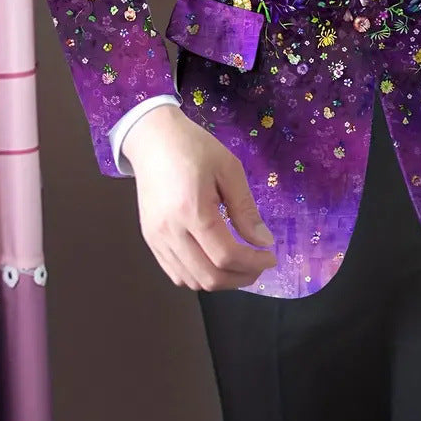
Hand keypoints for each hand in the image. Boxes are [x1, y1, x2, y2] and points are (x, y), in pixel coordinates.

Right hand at [122, 104, 276, 290]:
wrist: (153, 139)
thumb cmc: (194, 148)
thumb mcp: (229, 169)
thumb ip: (245, 209)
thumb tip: (263, 242)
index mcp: (192, 210)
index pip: (226, 255)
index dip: (253, 263)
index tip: (271, 257)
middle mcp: (170, 231)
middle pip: (209, 276)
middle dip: (241, 277)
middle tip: (259, 265)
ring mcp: (156, 239)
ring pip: (191, 281)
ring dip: (221, 281)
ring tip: (241, 265)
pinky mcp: (150, 240)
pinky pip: (176, 273)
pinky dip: (199, 276)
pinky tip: (216, 262)